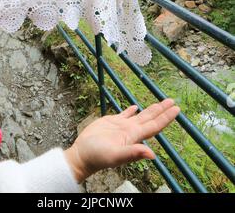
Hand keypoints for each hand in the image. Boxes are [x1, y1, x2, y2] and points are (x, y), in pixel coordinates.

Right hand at [65, 99, 179, 182]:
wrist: (83, 155)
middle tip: (173, 101)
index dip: (166, 117)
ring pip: (140, 115)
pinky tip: (136, 107)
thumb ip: (132, 154)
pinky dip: (131, 110)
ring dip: (151, 109)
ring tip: (161, 103)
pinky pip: (125, 114)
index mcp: (134, 136)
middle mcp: (131, 131)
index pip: (155, 125)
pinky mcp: (112, 122)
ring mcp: (122, 126)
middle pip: (151, 118)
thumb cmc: (97, 157)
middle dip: (162, 110)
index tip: (176, 109)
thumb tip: (152, 155)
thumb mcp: (115, 156)